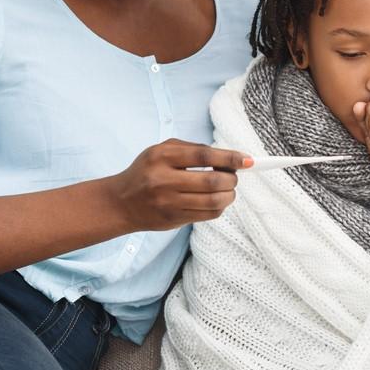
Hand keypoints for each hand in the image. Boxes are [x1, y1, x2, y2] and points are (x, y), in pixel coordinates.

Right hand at [110, 139, 252, 230]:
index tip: (248, 160)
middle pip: (213, 181)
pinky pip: (208, 215)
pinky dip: (220, 207)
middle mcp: (164, 180)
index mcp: (162, 157)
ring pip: (214, 201)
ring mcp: (169, 203)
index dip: (230, 157)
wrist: (121, 202)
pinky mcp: (174, 219)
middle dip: (232, 179)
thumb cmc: (146, 171)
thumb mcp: (161, 151)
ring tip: (228, 189)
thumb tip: (229, 157)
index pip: (204, 155)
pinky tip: (217, 200)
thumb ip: (193, 149)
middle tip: (234, 176)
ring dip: (229, 195)